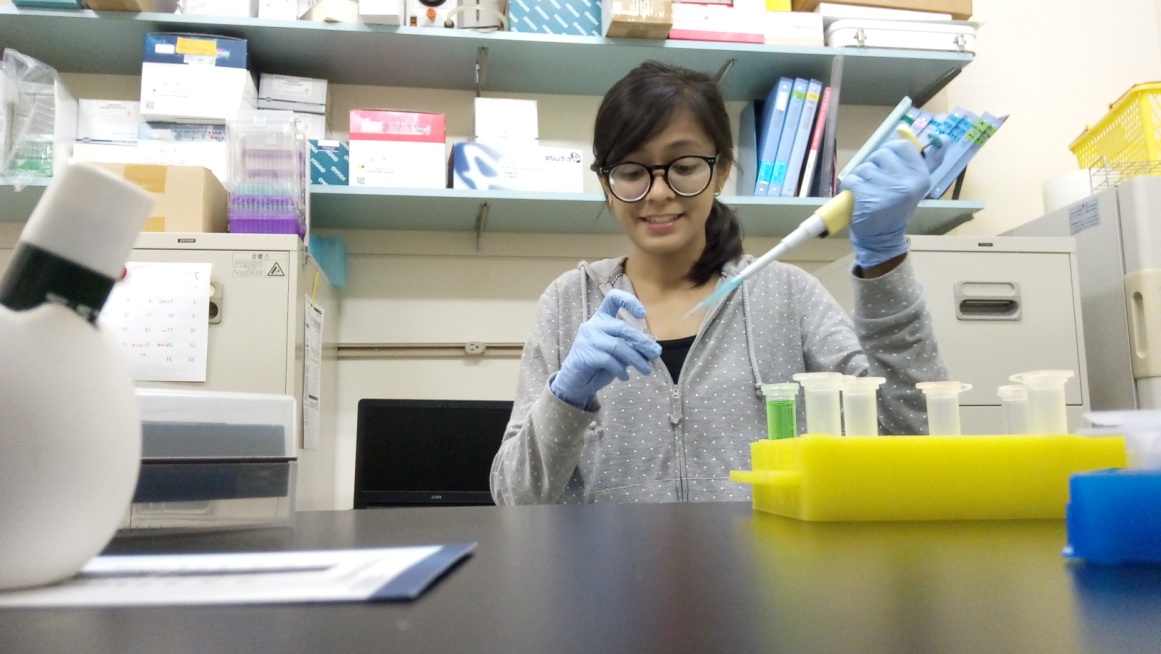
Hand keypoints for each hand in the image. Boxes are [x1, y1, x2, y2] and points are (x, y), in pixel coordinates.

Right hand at [550, 290, 661, 409]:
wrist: (576, 381)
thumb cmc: (599, 363)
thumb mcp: (617, 352)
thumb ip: (630, 345)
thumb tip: (652, 346)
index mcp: (601, 318)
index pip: (613, 298)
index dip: (629, 301)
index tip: (642, 314)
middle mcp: (593, 324)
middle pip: (623, 328)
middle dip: (642, 342)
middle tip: (656, 354)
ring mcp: (587, 338)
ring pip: (619, 346)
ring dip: (637, 360)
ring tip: (647, 370)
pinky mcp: (585, 354)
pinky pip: (609, 361)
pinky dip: (621, 370)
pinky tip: (625, 377)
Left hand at [841, 137, 930, 269]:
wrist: (881, 239)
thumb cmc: (893, 208)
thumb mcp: (911, 185)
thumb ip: (919, 160)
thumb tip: (927, 133)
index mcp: (921, 176)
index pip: (901, 146)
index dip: (888, 154)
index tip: (887, 167)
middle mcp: (908, 183)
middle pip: (880, 154)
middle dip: (873, 166)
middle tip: (876, 185)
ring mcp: (889, 191)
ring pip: (864, 167)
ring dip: (861, 179)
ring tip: (868, 194)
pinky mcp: (870, 199)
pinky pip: (852, 179)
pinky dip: (850, 187)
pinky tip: (858, 198)